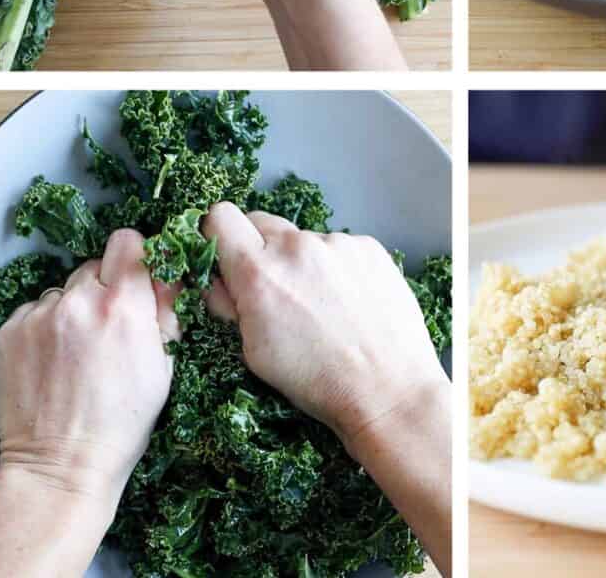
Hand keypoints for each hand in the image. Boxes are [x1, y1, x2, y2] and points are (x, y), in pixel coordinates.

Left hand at [0, 230, 179, 507]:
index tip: (138, 277)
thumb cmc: (122, 422)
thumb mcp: (164, 364)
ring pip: (64, 290)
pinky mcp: (10, 332)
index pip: (129, 242)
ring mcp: (39, 317)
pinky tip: (55, 359)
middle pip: (96, 266)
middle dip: (106, 289)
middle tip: (111, 325)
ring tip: (78, 350)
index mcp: (123, 307)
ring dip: (75, 308)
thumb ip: (166, 311)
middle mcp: (78, 302)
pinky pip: (36, 310)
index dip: (136, 257)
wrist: (61, 466)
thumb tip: (168, 276)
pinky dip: (47, 327)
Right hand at [203, 204, 446, 451]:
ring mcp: (338, 243)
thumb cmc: (319, 381)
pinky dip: (337, 267)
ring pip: (303, 239)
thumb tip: (217, 278)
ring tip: (323, 306)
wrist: (388, 388)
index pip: (220, 218)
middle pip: (261, 222)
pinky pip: (339, 247)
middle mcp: (298, 248)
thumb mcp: (254, 352)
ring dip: (303, 262)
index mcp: (260, 274)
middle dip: (259, 250)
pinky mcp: (369, 246)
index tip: (225, 254)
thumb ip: (231, 304)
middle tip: (275, 289)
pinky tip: (350, 302)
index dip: (217, 235)